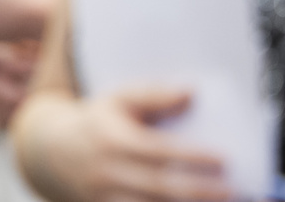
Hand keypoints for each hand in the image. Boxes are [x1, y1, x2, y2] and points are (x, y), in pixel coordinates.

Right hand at [14, 88, 228, 201]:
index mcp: (112, 140)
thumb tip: (191, 92)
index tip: (224, 160)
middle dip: (198, 191)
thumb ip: (153, 95)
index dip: (191, 156)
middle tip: (232, 190)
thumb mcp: (117, 100)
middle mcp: (108, 172)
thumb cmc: (97, 122)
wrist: (52, 152)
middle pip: (158, 186)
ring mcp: (106, 197)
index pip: (157, 150)